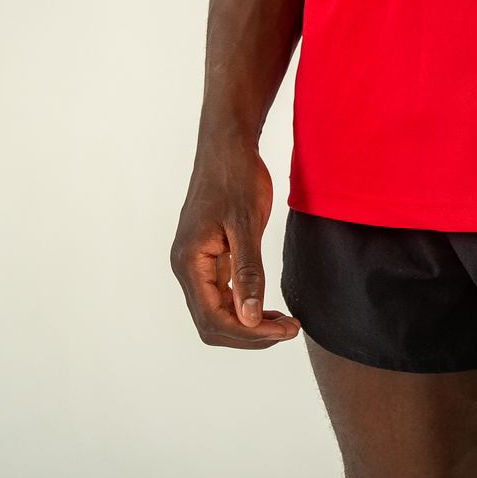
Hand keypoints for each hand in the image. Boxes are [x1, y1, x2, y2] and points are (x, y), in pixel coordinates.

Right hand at [169, 138, 300, 348]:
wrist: (228, 143)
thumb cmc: (236, 176)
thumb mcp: (246, 222)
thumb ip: (248, 272)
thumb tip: (249, 318)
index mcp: (189, 261)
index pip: (213, 318)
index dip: (249, 333)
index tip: (284, 331)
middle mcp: (187, 267)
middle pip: (213, 322)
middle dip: (250, 333)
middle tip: (289, 329)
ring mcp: (196, 262)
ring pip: (218, 311)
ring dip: (249, 323)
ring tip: (285, 323)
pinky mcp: (209, 256)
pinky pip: (223, 294)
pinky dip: (245, 305)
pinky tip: (269, 306)